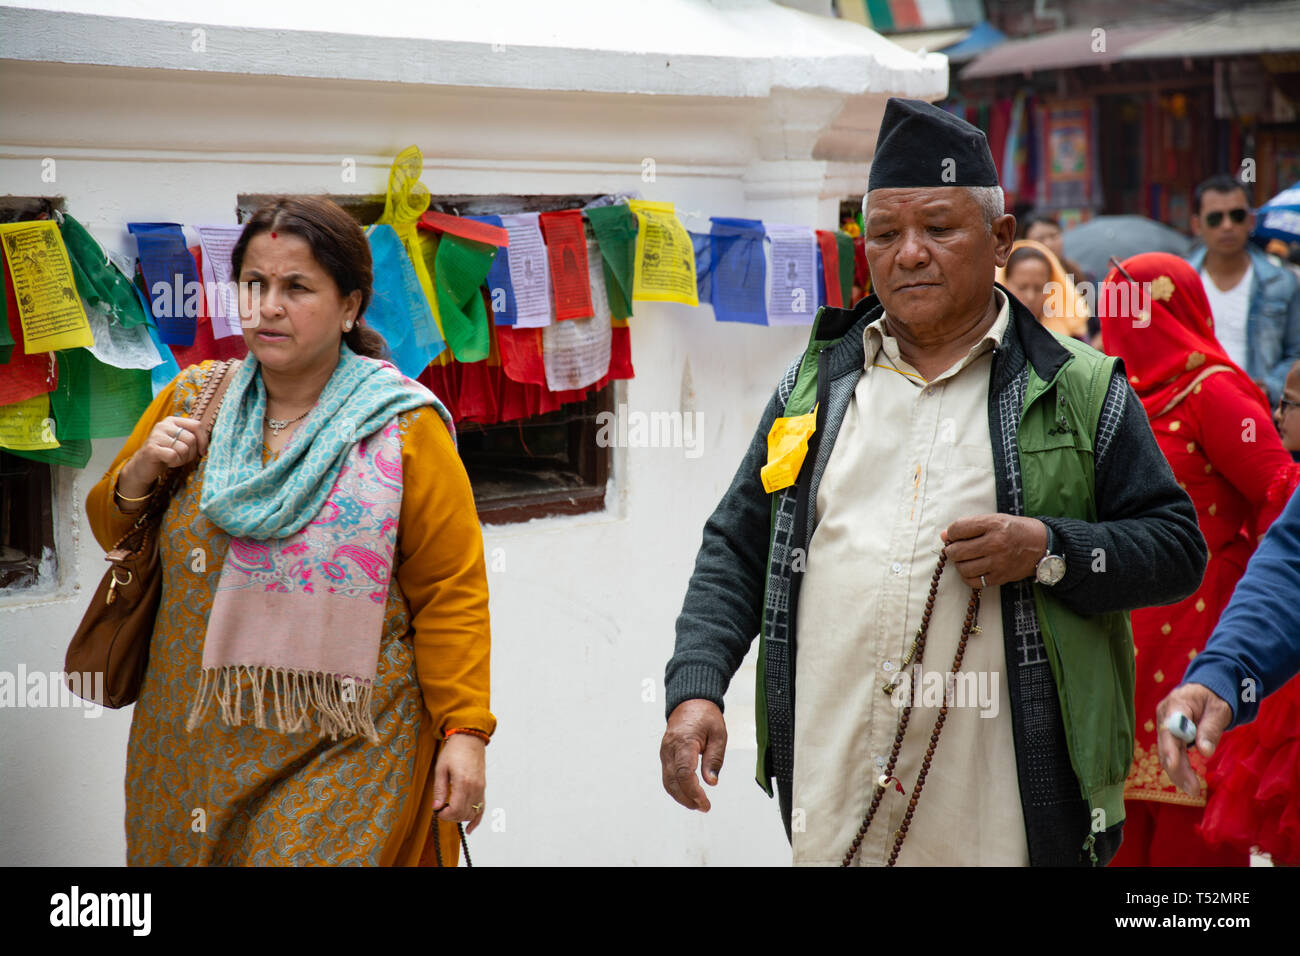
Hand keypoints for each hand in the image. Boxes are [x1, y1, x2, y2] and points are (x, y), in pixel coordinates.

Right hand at [119, 415, 207, 497]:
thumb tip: (208, 442)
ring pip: (184, 449)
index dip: (204, 440)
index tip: (203, 452)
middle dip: (191, 453)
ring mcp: (156, 435)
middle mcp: (163, 425)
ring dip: (182, 459)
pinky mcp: (152, 448)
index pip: (197, 425)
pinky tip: (167, 461)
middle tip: (182, 457)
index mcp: (172, 421)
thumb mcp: (180, 442)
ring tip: (173, 459)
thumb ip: (192, 437)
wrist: (143, 466)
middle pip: (192, 439)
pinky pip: (174, 456)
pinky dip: (174, 462)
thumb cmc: (166, 454)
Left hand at [432, 733, 486, 833]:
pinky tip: (470, 828)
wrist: (469, 739)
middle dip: (451, 817)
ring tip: (450, 812)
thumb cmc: (454, 751)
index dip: (445, 815)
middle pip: (463, 813)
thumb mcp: (441, 769)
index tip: (438, 811)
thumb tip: (436, 807)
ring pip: (472, 813)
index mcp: (463, 782)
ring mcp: (481, 788)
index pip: (455, 809)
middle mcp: (475, 788)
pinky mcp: (483, 788)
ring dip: (460, 817)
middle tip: (441, 810)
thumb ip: (439, 789)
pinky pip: (482, 808)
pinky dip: (476, 820)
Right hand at [660, 699, 725, 811]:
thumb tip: (711, 781)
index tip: (705, 802)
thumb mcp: (718, 734)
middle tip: (704, 807)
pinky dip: (676, 788)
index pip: (684, 773)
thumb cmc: (705, 716)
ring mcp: (665, 752)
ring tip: (697, 804)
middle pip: (673, 781)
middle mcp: (670, 748)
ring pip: (667, 781)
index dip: (693, 791)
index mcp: (684, 741)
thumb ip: (715, 759)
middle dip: (687, 798)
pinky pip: (667, 776)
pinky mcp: (665, 755)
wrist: (690, 702)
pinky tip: (688, 794)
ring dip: (681, 797)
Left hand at [940, 514, 1047, 587]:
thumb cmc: (1014, 530)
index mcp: (993, 524)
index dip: (951, 533)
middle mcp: (996, 543)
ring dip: (959, 564)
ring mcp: (998, 562)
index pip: (958, 529)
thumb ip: (970, 526)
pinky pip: (973, 581)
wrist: (1041, 545)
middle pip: (957, 551)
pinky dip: (967, 576)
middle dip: (951, 550)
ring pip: (963, 568)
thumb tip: (944, 535)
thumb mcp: (995, 520)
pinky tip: (972, 569)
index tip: (953, 535)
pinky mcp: (1000, 577)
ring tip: (964, 559)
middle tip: (955, 549)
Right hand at [1155, 682, 1232, 796]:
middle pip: (1166, 745)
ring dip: (1177, 773)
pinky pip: (1171, 753)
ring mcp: (1165, 726)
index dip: (1170, 748)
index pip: (1170, 728)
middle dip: (1177, 768)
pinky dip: (1179, 768)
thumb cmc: (1214, 698)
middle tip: (1193, 789)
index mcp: (1176, 705)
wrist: (1207, 690)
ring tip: (1192, 790)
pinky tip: (1187, 782)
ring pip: (1167, 753)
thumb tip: (1205, 752)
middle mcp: (1165, 716)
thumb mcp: (1219, 710)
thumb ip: (1211, 729)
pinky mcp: (1169, 735)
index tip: (1174, 765)